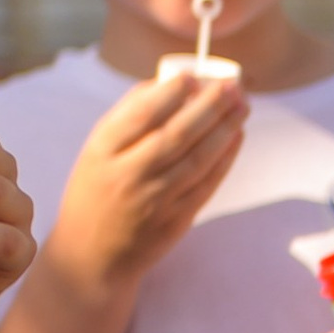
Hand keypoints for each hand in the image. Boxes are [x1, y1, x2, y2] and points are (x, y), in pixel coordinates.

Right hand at [52, 69, 246, 299]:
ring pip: (197, 159)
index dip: (170, 93)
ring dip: (224, 129)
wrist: (91, 256)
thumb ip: (126, 117)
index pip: (140, 116)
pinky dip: (224, 158)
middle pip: (176, 135)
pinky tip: (236, 136)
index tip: (192, 75)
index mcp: (101, 153)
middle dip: (208, 107)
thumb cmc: (94, 192)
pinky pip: (207, 184)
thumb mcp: (94, 152)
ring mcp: (154, 201)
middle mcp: (128, 176)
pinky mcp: (176, 220)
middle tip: (232, 85)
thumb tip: (165, 83)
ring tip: (242, 105)